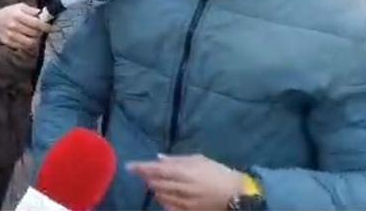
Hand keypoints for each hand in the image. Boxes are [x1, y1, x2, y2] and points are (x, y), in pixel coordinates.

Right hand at [0, 3, 50, 53]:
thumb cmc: (8, 13)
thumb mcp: (18, 6)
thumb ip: (31, 10)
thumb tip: (43, 14)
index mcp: (18, 15)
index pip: (36, 23)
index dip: (46, 26)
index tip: (51, 27)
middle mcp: (14, 26)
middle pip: (34, 33)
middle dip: (40, 32)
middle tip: (41, 30)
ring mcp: (12, 36)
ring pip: (30, 42)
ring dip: (35, 39)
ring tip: (35, 35)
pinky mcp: (10, 43)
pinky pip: (24, 46)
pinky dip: (29, 44)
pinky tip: (28, 39)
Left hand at [128, 154, 244, 210]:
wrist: (236, 194)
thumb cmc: (218, 172)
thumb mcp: (198, 160)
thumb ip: (177, 159)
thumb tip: (158, 159)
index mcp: (183, 171)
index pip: (155, 169)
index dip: (140, 167)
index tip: (129, 166)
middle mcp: (180, 187)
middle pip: (155, 183)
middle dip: (146, 178)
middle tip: (143, 174)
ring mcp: (183, 202)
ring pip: (160, 195)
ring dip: (154, 189)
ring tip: (155, 183)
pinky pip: (168, 207)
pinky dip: (163, 200)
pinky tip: (164, 196)